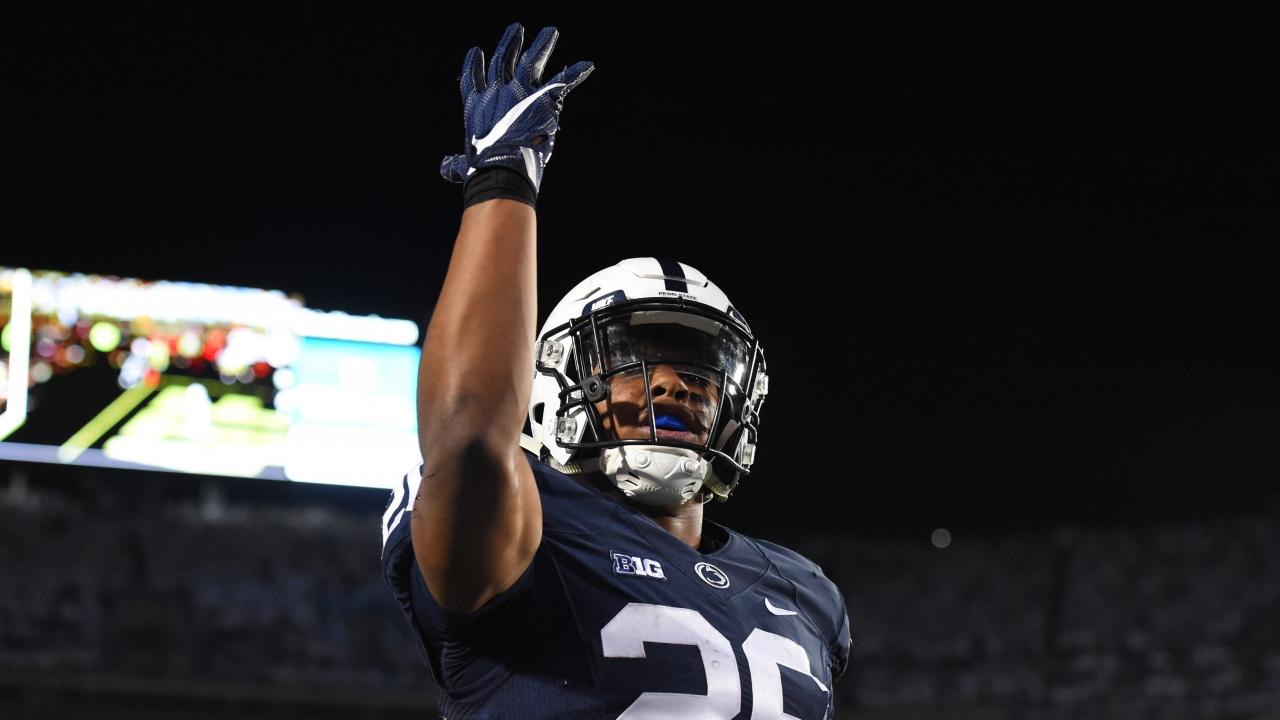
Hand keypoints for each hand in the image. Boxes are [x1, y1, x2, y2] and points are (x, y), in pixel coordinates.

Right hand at [439, 22, 594, 193]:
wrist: (502, 168)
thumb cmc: (482, 170)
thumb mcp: (465, 165)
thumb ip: (457, 163)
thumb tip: (446, 168)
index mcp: (477, 106)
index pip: (472, 79)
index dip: (473, 65)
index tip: (476, 51)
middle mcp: (498, 92)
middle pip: (504, 60)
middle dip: (510, 43)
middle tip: (516, 29)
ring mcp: (522, 91)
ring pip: (532, 60)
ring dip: (542, 45)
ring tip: (550, 32)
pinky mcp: (545, 98)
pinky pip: (564, 81)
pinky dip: (576, 73)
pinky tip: (587, 66)